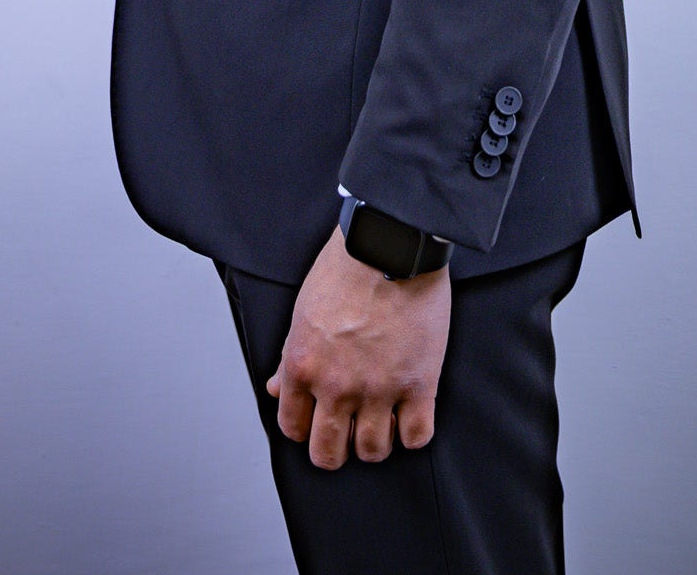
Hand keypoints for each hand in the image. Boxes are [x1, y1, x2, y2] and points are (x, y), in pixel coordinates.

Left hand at [266, 225, 451, 469]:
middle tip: (348, 431)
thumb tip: (277, 390)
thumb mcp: (304, 310)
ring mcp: (379, 388)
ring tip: (382, 419)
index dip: (305, 427)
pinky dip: (413, 433)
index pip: (293, 428)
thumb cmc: (345, 268)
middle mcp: (337, 385)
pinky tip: (410, 414)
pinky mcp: (419, 383)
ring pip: (374, 452)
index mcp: (303, 366)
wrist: (390, 242)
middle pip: (329, 453)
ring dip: (376, 441)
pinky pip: (417, 437)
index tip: (318, 419)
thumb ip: (290, 356)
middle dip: (336, 449)